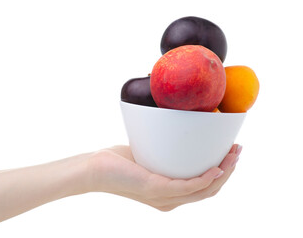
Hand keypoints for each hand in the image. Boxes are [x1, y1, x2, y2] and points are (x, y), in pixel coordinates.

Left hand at [82, 144, 241, 210]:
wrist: (94, 169)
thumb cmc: (119, 162)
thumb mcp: (148, 156)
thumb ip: (164, 152)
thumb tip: (178, 132)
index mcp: (170, 194)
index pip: (204, 188)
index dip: (222, 173)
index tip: (231, 152)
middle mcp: (170, 200)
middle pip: (209, 190)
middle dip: (228, 171)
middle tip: (237, 150)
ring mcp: (163, 197)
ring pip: (203, 190)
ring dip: (223, 173)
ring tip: (233, 154)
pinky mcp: (154, 189)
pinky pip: (187, 187)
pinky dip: (205, 179)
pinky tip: (216, 167)